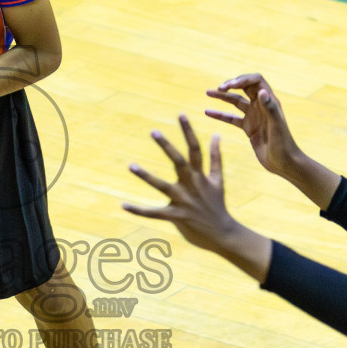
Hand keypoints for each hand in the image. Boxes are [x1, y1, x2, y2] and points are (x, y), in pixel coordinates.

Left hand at [123, 115, 243, 253]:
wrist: (224, 233)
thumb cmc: (217, 205)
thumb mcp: (218, 179)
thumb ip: (215, 157)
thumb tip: (217, 135)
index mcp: (200, 175)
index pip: (195, 148)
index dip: (188, 131)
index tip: (180, 114)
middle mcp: (191, 185)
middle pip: (179, 162)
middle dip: (167, 146)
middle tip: (154, 131)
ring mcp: (183, 201)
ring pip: (162, 185)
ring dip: (146, 175)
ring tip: (130, 165)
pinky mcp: (177, 216)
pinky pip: (154, 213)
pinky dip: (139, 210)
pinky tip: (123, 204)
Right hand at [205, 73, 302, 178]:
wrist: (284, 163)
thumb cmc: (284, 145)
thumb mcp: (277, 126)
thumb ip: (270, 108)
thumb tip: (262, 91)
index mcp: (269, 101)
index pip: (256, 81)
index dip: (242, 79)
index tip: (229, 86)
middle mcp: (261, 106)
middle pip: (245, 87)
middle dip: (231, 84)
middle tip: (219, 88)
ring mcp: (254, 116)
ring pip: (236, 101)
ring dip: (223, 96)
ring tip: (208, 92)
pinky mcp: (248, 128)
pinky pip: (231, 118)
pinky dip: (220, 115)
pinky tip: (207, 112)